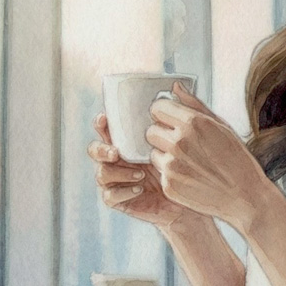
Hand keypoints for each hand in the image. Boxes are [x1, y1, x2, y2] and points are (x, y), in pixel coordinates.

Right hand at [88, 112, 200, 230]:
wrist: (191, 201)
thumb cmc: (186, 166)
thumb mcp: (186, 137)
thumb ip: (180, 112)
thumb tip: (177, 85)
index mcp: (127, 143)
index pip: (107, 129)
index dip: (101, 123)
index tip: (105, 118)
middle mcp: (118, 160)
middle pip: (95, 150)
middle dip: (101, 149)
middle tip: (117, 153)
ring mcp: (117, 180)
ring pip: (101, 174)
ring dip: (118, 172)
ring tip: (140, 174)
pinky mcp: (120, 200)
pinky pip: (109, 196)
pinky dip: (122, 191)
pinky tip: (139, 189)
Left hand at [145, 82, 279, 232]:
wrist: (245, 196)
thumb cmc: (236, 158)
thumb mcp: (221, 126)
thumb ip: (194, 105)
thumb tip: (175, 87)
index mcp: (193, 123)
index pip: (157, 108)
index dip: (163, 114)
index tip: (170, 120)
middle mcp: (179, 142)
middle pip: (150, 131)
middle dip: (161, 135)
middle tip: (178, 143)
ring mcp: (172, 165)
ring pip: (153, 153)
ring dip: (164, 155)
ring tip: (188, 162)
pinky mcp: (169, 185)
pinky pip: (160, 173)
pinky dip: (170, 174)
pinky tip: (190, 177)